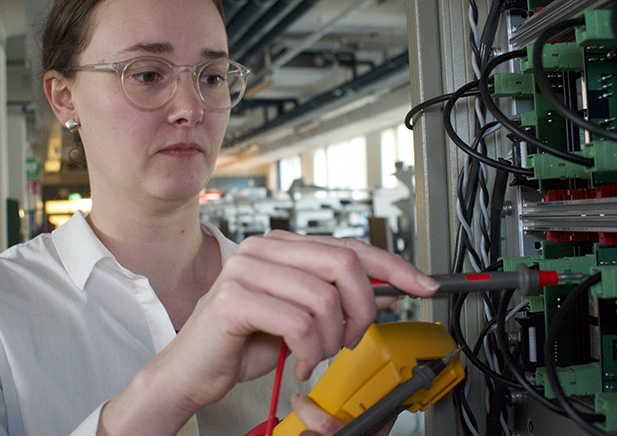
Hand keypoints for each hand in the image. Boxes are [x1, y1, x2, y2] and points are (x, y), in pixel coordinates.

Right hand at [99, 231, 436, 434]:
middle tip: (351, 338)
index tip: (423, 285)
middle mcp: (263, 248)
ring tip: (315, 355)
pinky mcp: (234, 299)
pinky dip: (309, 351)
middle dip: (363, 309)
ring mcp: (246, 269)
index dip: (394, 266)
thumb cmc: (242, 341)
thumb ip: (333, 296)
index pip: (350, 245)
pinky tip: (297, 361)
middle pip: (344, 264)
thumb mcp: (300, 315)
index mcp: (281, 245)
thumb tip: (387, 289)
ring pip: (324, 299)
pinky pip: (299, 323)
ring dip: (331, 340)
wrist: (192, 370)